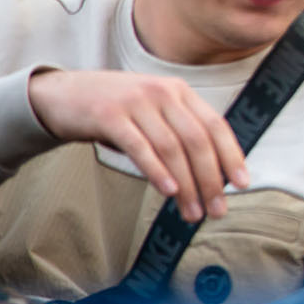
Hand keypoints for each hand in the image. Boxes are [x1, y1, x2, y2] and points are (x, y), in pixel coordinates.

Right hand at [27, 69, 248, 221]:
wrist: (61, 94)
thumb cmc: (114, 110)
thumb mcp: (152, 111)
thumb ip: (178, 132)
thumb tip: (210, 174)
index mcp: (179, 92)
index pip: (216, 125)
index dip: (232, 155)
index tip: (242, 184)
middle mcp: (162, 93)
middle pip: (197, 141)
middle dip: (211, 179)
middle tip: (217, 209)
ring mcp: (136, 102)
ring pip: (172, 148)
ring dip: (187, 185)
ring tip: (192, 212)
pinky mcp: (109, 116)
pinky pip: (140, 147)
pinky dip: (158, 171)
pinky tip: (169, 191)